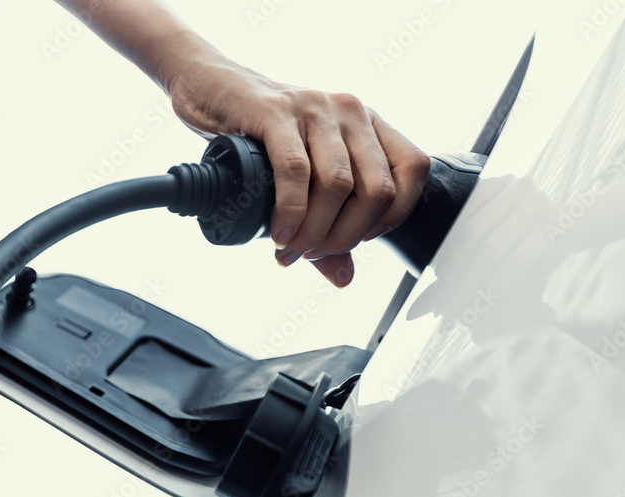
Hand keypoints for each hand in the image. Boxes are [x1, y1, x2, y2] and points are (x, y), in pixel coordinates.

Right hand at [168, 59, 430, 285]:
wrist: (211, 89)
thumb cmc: (261, 135)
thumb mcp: (305, 178)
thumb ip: (329, 226)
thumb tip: (343, 278)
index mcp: (368, 125)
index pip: (412, 171)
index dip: (391, 217)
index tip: (356, 239)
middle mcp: (350, 112)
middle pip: (377, 189)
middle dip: (346, 236)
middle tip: (313, 253)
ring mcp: (315, 109)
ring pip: (338, 185)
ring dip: (315, 231)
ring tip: (291, 247)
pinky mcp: (276, 112)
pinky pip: (296, 171)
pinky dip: (290, 211)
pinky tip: (279, 231)